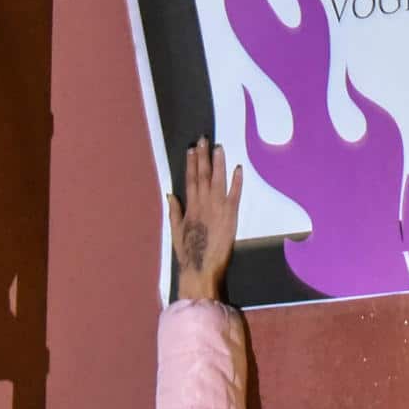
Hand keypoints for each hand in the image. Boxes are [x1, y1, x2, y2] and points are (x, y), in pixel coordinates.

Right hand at [167, 138, 243, 303]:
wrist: (202, 269)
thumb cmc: (189, 253)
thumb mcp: (176, 232)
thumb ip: (174, 212)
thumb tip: (170, 194)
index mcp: (190, 207)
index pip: (190, 180)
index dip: (191, 163)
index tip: (191, 149)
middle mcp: (203, 204)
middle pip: (202, 175)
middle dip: (203, 156)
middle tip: (204, 139)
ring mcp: (217, 209)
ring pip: (217, 181)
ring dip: (218, 163)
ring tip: (218, 147)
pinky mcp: (230, 216)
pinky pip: (234, 196)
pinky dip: (236, 182)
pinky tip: (238, 168)